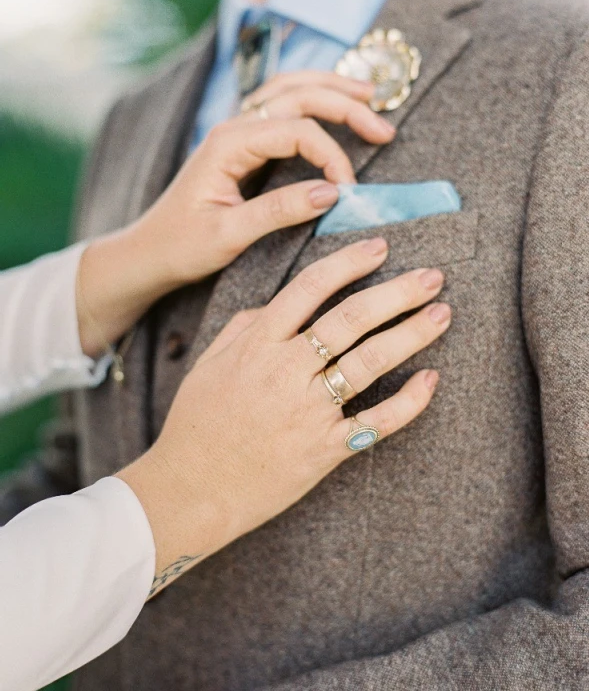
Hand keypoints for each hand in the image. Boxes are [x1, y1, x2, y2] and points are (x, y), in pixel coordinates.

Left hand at [77, 73, 392, 355]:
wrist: (148, 252)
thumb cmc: (182, 246)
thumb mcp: (229, 234)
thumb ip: (279, 211)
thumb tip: (331, 193)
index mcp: (228, 144)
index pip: (297, 130)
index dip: (331, 155)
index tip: (348, 192)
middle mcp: (232, 127)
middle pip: (298, 95)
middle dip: (345, 105)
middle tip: (384, 128)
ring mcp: (235, 131)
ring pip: (289, 90)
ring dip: (331, 89)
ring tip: (370, 96)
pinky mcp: (240, 144)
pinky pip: (279, 105)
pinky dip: (310, 98)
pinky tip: (331, 104)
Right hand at [117, 239, 450, 595]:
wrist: (190, 490)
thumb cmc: (196, 424)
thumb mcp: (207, 364)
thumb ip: (242, 327)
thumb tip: (274, 304)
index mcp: (257, 344)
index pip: (310, 289)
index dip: (349, 264)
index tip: (380, 247)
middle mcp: (286, 370)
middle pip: (351, 319)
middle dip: (397, 292)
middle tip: (432, 277)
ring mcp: (308, 411)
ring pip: (370, 362)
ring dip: (412, 334)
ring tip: (442, 314)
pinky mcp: (325, 449)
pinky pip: (376, 422)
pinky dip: (409, 402)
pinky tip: (432, 379)